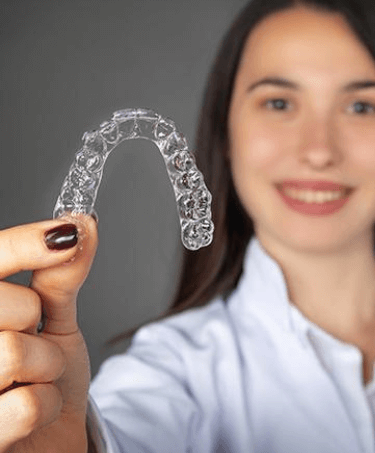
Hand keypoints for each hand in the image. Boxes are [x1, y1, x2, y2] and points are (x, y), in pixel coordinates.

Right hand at [0, 215, 97, 452]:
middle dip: (36, 320)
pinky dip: (45, 405)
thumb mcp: (54, 319)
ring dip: (47, 366)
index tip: (69, 234)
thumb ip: (60, 276)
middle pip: (8, 307)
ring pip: (14, 354)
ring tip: (32, 377)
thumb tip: (83, 224)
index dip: (27, 243)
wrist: (46, 434)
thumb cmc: (44, 374)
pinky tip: (28, 412)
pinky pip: (26, 405)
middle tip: (31, 336)